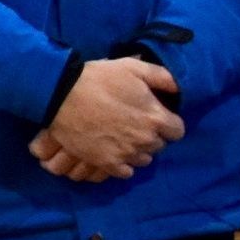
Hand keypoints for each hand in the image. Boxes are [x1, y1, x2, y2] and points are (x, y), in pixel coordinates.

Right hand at [34, 57, 182, 181]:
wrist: (60, 95)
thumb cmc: (98, 79)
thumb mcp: (132, 67)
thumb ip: (162, 77)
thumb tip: (179, 88)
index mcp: (156, 118)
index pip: (178, 131)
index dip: (168, 122)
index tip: (155, 116)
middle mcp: (145, 140)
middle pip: (160, 145)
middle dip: (151, 135)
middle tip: (135, 123)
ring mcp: (126, 154)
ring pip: (143, 159)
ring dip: (138, 149)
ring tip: (123, 137)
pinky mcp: (107, 163)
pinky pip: (126, 172)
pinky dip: (123, 163)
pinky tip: (114, 151)